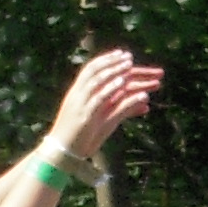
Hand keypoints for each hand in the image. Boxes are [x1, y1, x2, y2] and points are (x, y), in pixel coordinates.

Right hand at [48, 49, 163, 161]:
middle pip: (95, 71)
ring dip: (113, 71)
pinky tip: (122, 83)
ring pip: (97, 81)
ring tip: (128, 64)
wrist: (62, 152)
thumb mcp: (103, 120)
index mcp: (77, 93)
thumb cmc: (81, 137)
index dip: (106, 60)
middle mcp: (78, 95)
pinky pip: (99, 98)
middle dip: (113, 62)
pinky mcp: (85, 116)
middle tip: (129, 56)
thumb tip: (146, 102)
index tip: (122, 54)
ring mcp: (81, 104)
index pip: (91, 70)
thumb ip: (123, 109)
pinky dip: (110, 89)